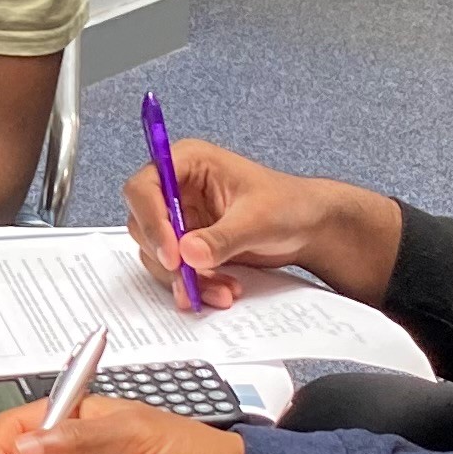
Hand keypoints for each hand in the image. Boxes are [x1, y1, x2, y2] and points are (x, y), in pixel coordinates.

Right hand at [124, 142, 405, 307]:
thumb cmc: (287, 205)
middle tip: (193, 280)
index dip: (152, 221)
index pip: (144, 188)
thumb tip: (188, 255)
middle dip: (169, 258)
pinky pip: (175, 271)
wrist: (308, 228)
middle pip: (144, 225)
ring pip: (157, 254)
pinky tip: (222, 291)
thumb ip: (222, 237)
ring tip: (223, 290)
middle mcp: (176, 189)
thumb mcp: (258, 219)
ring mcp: (180, 219)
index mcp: (187, 162)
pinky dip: (194, 286)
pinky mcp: (186, 246)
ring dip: (185, 279)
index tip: (172, 255)